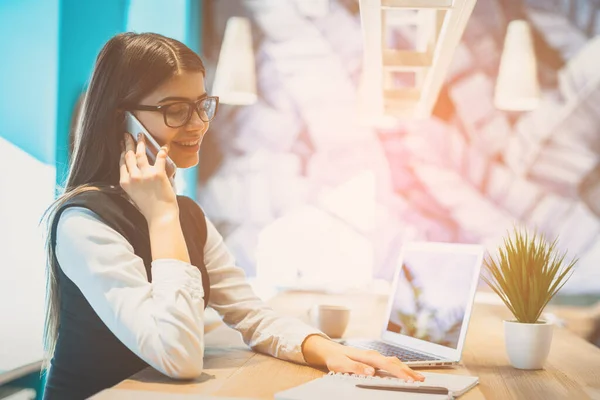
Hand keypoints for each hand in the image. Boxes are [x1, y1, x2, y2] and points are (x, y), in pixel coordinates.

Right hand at [120, 133, 177, 222]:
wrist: (160, 216)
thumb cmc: (149, 208)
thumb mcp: (133, 195)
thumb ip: (132, 184)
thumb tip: (134, 174)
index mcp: (125, 183)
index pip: (122, 163)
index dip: (123, 152)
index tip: (123, 146)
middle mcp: (133, 177)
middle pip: (129, 155)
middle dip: (128, 143)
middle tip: (127, 135)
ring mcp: (145, 174)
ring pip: (140, 154)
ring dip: (140, 143)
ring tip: (141, 135)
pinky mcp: (158, 174)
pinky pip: (160, 158)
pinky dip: (162, 151)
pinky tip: (164, 146)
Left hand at [302, 335, 424, 381]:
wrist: (331, 351)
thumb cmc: (335, 358)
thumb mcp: (341, 365)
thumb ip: (356, 368)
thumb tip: (371, 372)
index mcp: (368, 357)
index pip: (388, 365)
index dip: (400, 373)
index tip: (409, 379)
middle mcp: (374, 355)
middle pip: (395, 363)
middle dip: (408, 371)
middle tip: (421, 380)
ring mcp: (375, 357)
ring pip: (394, 362)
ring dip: (406, 370)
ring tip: (417, 377)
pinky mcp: (374, 360)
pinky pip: (390, 363)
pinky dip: (400, 368)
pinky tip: (405, 372)